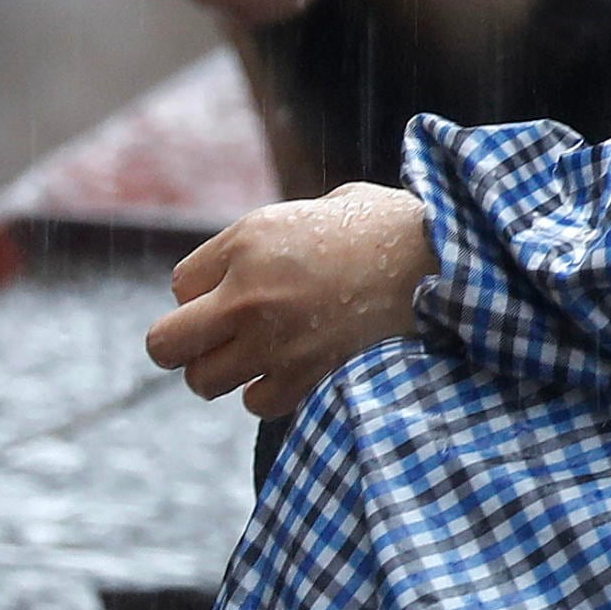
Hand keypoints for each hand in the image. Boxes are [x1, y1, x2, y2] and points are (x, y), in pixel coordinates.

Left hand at [146, 185, 435, 419]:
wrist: (445, 261)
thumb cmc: (392, 226)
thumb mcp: (323, 207)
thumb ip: (278, 237)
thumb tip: (267, 258)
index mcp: (247, 240)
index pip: (179, 285)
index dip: (205, 292)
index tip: (239, 290)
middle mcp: (247, 294)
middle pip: (165, 343)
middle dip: (185, 344)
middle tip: (214, 342)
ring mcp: (273, 341)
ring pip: (204, 382)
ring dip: (226, 373)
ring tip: (260, 357)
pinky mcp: (306, 376)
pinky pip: (258, 402)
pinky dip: (270, 392)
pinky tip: (296, 370)